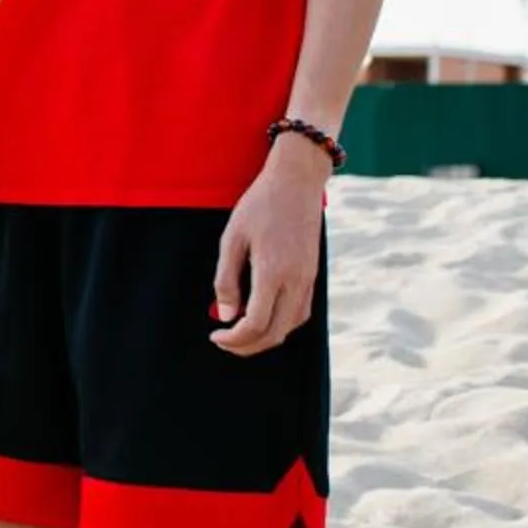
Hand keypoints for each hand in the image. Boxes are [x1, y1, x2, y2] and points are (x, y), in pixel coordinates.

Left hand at [211, 142, 326, 355]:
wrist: (296, 182)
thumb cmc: (259, 205)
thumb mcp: (232, 238)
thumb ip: (226, 279)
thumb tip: (226, 315)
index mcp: (273, 272)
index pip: (256, 323)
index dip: (234, 338)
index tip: (215, 335)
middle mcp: (296, 280)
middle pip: (275, 332)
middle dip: (247, 346)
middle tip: (224, 342)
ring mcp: (309, 278)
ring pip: (291, 325)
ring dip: (266, 337)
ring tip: (240, 334)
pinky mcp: (313, 274)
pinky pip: (301, 311)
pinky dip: (282, 324)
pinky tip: (263, 318)